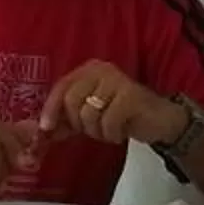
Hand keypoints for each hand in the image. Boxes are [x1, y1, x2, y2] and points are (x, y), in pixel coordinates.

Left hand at [38, 60, 181, 147]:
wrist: (160, 121)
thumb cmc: (122, 117)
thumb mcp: (90, 115)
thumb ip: (68, 118)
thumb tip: (43, 130)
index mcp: (89, 70)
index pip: (62, 86)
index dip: (51, 108)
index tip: (46, 128)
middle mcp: (102, 70)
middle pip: (71, 100)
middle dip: (78, 123)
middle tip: (94, 130)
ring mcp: (117, 81)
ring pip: (88, 114)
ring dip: (97, 131)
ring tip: (111, 129)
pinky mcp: (130, 96)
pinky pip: (107, 122)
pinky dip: (112, 134)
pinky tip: (122, 131)